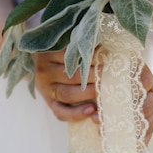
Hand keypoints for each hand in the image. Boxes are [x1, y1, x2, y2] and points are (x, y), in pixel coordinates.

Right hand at [35, 49, 152, 143]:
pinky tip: (92, 110)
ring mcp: (45, 88)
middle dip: (95, 76)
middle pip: (72, 75)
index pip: (73, 55)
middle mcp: (45, 70)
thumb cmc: (61, 46)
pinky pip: (60, 112)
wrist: (39, 59)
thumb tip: (108, 38)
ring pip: (67, 94)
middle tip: (114, 75)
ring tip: (106, 92)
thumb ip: (81, 41)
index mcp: (49, 52)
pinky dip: (76, 114)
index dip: (93, 56)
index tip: (110, 56)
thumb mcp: (66, 40)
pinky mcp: (48, 102)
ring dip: (89, 94)